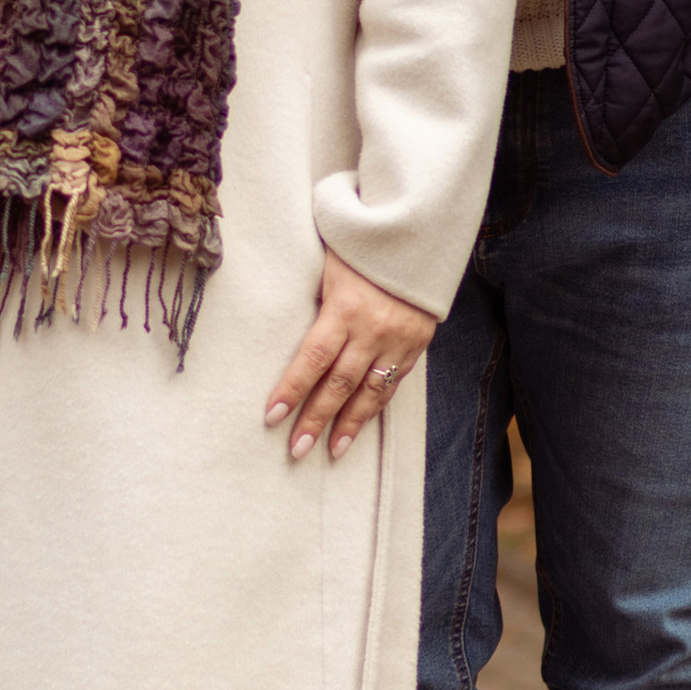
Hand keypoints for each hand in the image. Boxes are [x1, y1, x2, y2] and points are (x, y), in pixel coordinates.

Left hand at [265, 250, 434, 464]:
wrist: (418, 239)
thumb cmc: (361, 249)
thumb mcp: (330, 268)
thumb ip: (315, 305)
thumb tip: (292, 339)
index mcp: (345, 308)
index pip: (312, 358)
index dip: (292, 389)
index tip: (272, 416)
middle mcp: (373, 330)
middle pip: (339, 384)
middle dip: (315, 419)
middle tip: (296, 449)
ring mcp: (398, 341)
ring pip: (369, 392)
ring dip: (348, 424)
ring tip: (332, 450)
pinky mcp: (416, 345)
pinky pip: (392, 383)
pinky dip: (373, 407)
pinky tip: (359, 425)